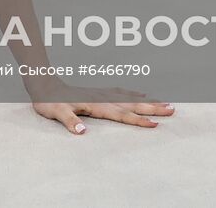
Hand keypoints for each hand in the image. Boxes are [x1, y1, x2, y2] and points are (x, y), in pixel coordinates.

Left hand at [27, 77, 175, 133]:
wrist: (43, 84)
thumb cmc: (49, 101)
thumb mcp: (56, 112)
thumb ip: (69, 121)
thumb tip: (81, 132)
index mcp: (96, 105)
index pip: (122, 114)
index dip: (138, 119)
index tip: (156, 123)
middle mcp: (102, 98)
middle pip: (132, 104)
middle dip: (153, 108)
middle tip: (173, 109)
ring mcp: (101, 93)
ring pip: (129, 98)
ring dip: (147, 101)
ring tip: (164, 103)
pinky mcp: (97, 92)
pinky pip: (120, 92)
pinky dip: (132, 94)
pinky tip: (140, 94)